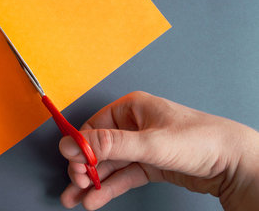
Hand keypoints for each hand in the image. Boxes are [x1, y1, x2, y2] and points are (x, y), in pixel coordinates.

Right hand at [59, 91, 258, 210]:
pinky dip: (109, 188)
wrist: (236, 163)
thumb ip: (110, 145)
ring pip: (109, 165)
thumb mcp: (150, 143)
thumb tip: (73, 144)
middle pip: (99, 148)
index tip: (71, 165)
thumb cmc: (200, 141)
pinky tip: (95, 199)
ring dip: (92, 182)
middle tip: (76, 185)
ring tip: (75, 199)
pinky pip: (124, 176)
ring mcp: (142, 146)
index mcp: (131, 108)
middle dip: (84, 168)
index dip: (80, 148)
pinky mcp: (151, 164)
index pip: (94, 127)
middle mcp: (134, 125)